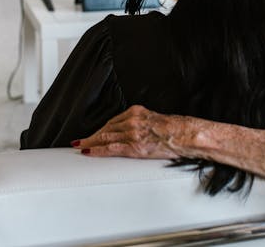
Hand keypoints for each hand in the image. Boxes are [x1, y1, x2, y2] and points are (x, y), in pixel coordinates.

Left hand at [73, 105, 193, 158]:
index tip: (94, 132)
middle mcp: (132, 121)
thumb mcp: (154, 119)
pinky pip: (110, 148)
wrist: (184, 135)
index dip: (101, 128)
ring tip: (80, 146)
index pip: (113, 121)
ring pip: (105, 137)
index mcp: (136, 112)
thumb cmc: (174, 129)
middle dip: (92, 135)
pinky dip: (97, 150)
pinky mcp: (134, 146)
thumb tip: (133, 130)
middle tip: (79, 140)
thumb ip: (141, 122)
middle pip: (106, 129)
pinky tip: (88, 151)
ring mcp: (132, 133)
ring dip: (90, 142)